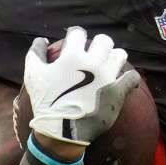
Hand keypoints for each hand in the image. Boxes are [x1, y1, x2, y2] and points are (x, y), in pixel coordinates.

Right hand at [23, 27, 139, 145]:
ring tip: (109, 65)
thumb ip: (35, 53)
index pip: (78, 33)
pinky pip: (132, 77)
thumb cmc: (46, 102)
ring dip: (115, 57)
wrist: (62, 131)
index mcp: (72, 56)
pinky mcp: (118, 92)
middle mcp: (92, 62)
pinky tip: (125, 81)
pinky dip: (130, 78)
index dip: (76, 36)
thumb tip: (41, 39)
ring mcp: (108, 77)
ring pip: (120, 55)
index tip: (75, 42)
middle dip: (99, 44)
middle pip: (103, 40)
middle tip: (94, 54)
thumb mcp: (33, 75)